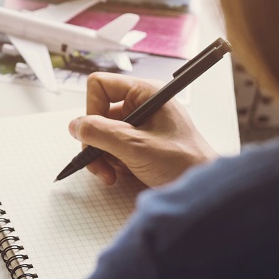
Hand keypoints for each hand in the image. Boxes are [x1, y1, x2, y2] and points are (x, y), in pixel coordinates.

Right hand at [68, 72, 218, 187]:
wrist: (202, 192)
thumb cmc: (185, 163)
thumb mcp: (136, 147)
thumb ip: (100, 133)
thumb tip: (75, 126)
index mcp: (146, 93)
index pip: (100, 86)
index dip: (92, 109)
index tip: (96, 133)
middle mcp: (141, 105)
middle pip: (98, 113)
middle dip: (95, 141)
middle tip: (100, 163)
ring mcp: (140, 124)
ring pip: (101, 132)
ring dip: (102, 155)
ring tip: (112, 173)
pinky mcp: (138, 142)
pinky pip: (111, 146)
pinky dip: (110, 162)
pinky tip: (120, 174)